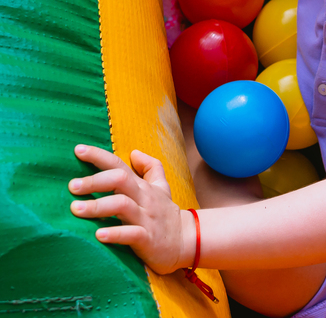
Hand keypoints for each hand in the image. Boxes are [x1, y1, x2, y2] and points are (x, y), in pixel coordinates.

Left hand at [69, 145, 189, 273]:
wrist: (187, 241)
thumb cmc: (166, 214)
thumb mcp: (162, 187)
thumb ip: (151, 167)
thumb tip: (134, 152)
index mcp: (142, 186)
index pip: (119, 165)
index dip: (99, 156)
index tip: (77, 149)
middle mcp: (144, 199)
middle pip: (120, 180)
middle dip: (95, 181)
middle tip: (72, 186)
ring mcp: (146, 218)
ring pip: (122, 205)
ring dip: (98, 206)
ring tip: (75, 209)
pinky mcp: (148, 239)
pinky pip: (131, 234)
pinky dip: (115, 233)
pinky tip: (98, 235)